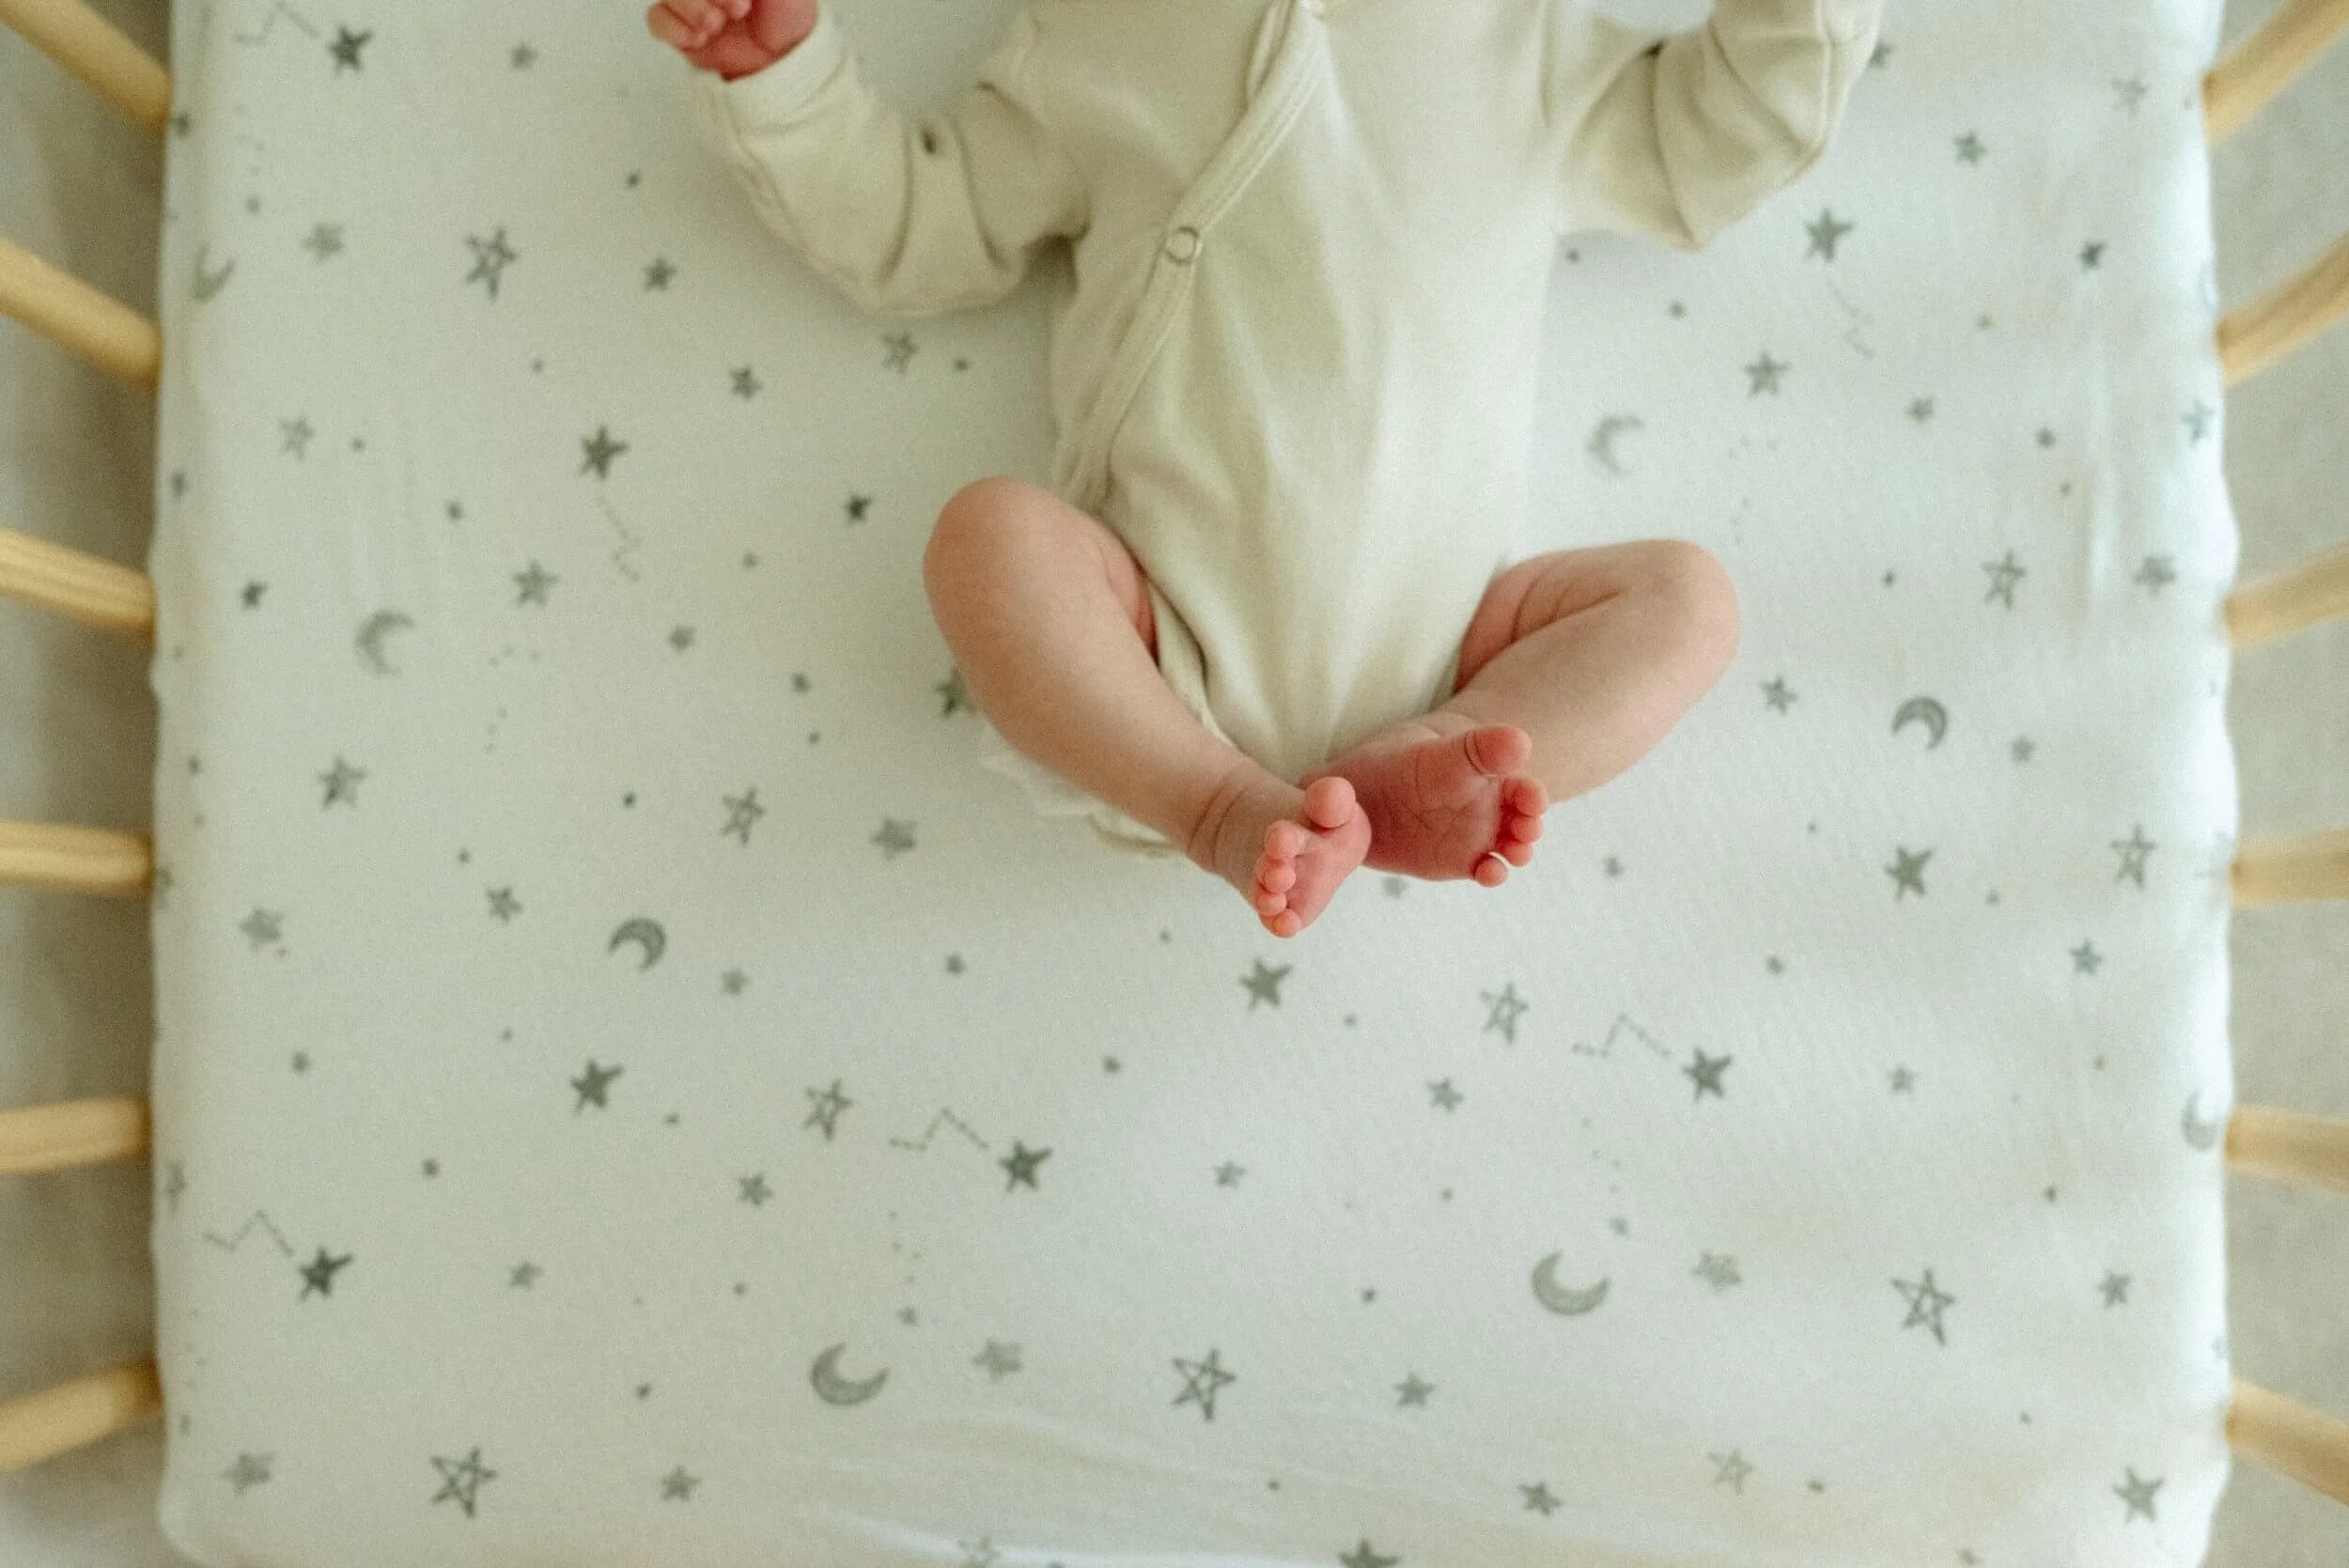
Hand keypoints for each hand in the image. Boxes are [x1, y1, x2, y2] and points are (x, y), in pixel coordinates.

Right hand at [646, 0, 818, 81]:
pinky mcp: (682, 30)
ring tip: (716, 25)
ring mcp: (691, 3)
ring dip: (690, 8)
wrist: (787, 59)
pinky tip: (698, 38)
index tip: (746, 2)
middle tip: (738, 9)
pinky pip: (657, 19)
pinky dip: (673, 27)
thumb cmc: (789, 15)